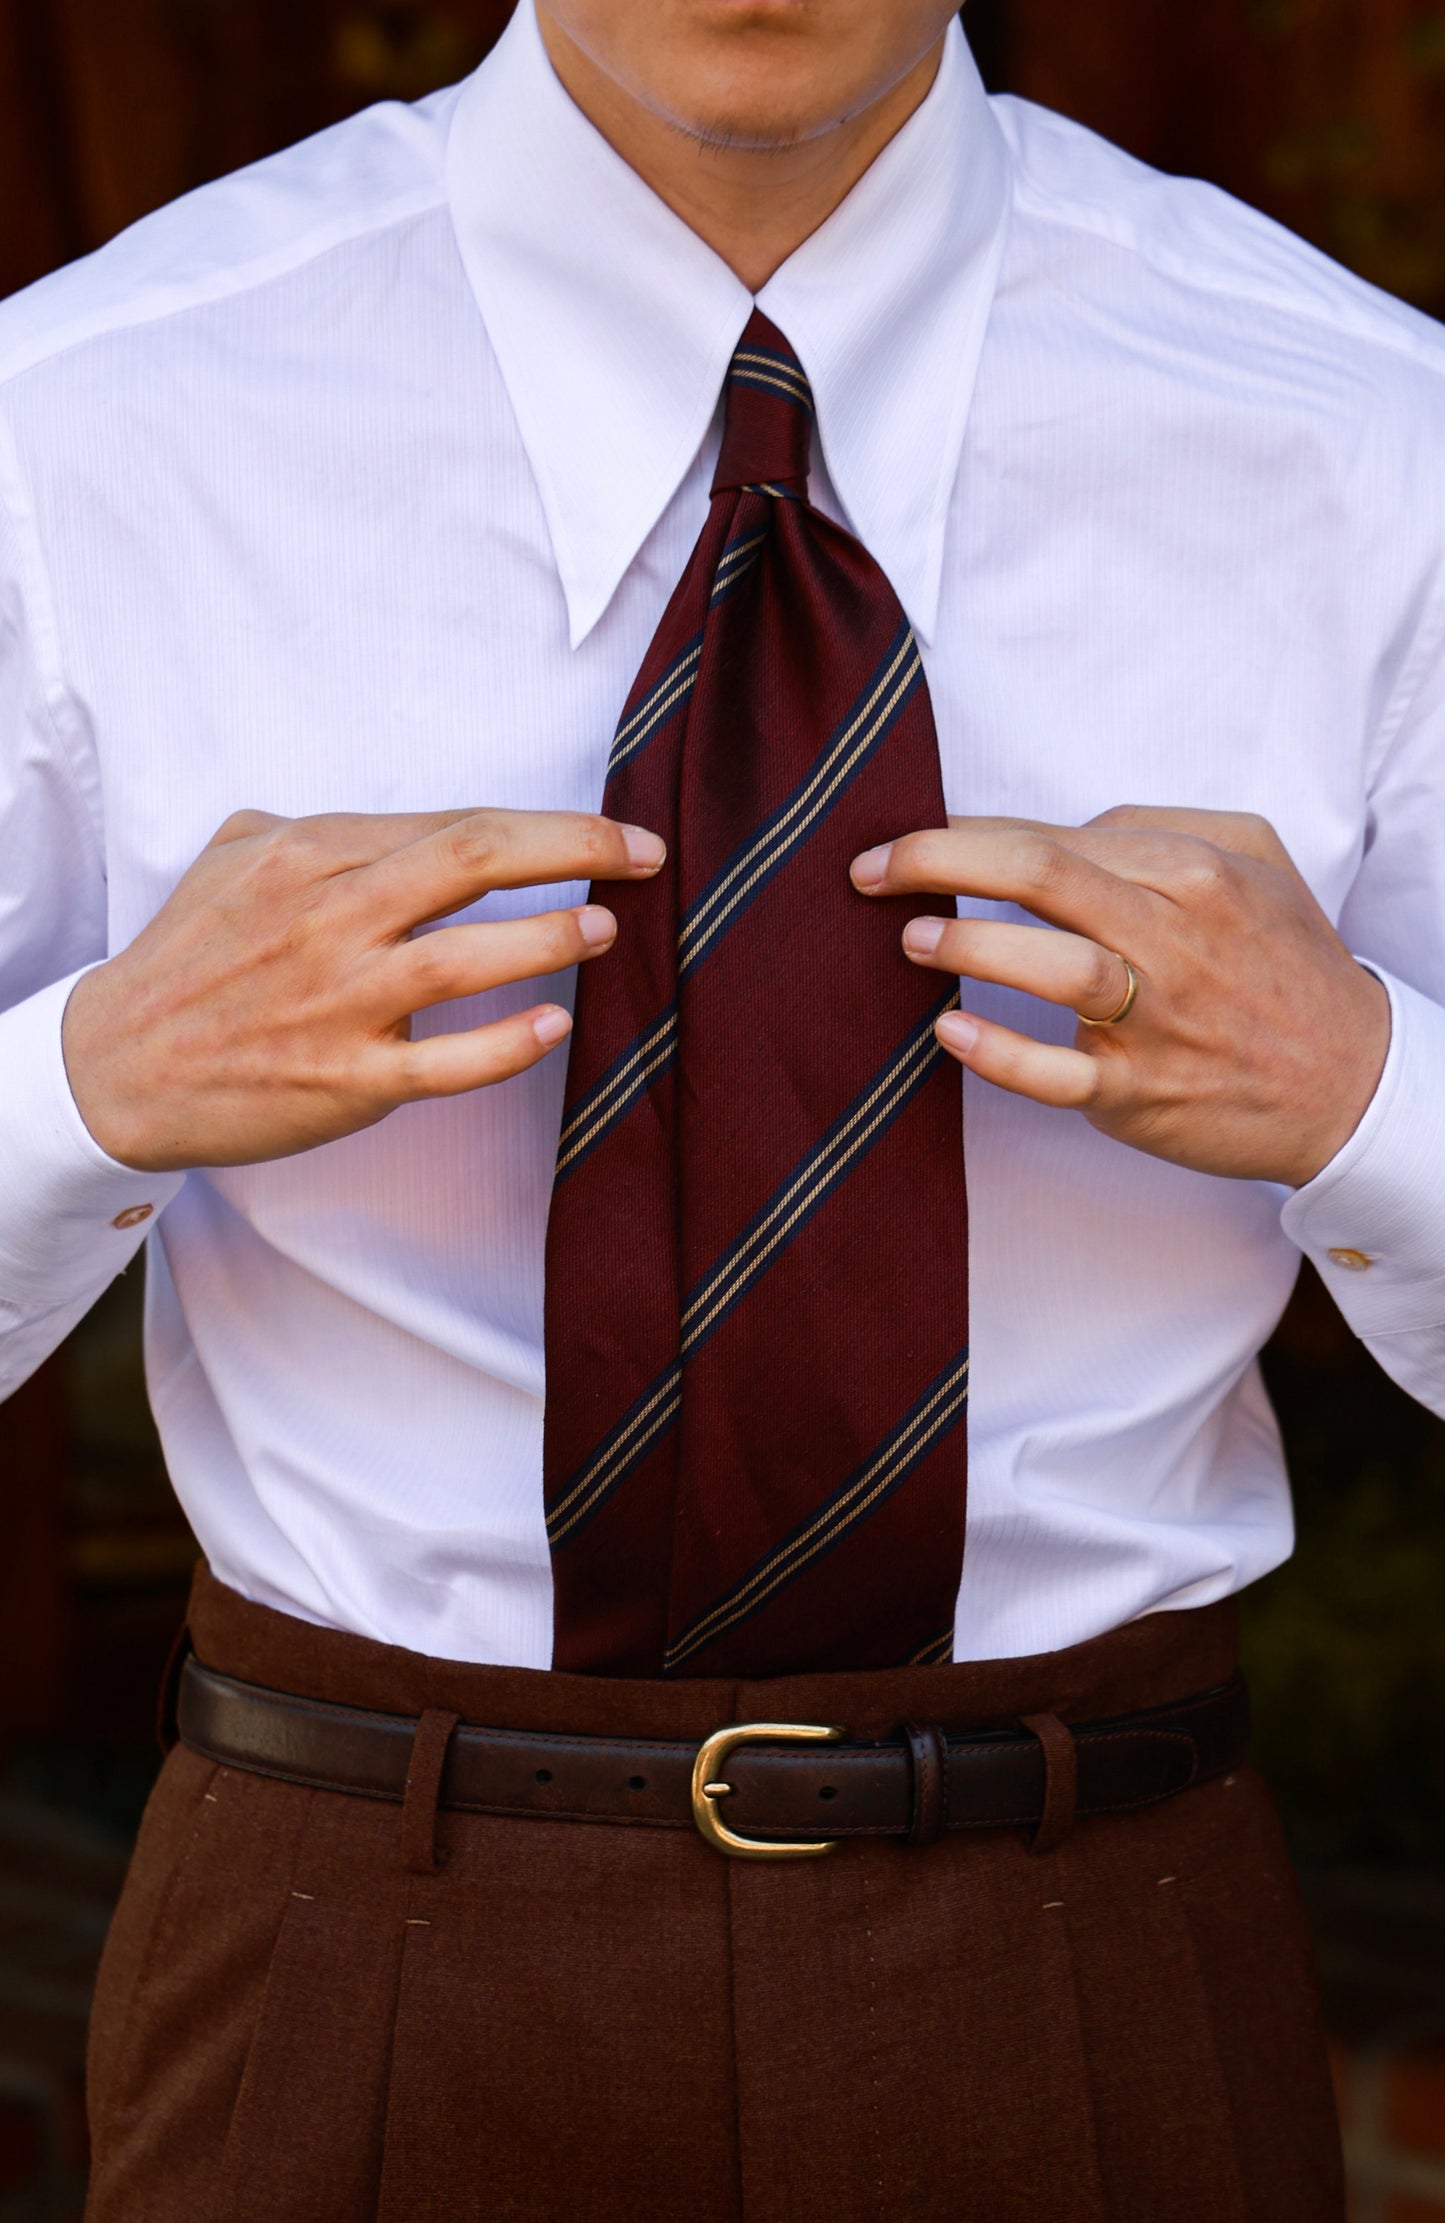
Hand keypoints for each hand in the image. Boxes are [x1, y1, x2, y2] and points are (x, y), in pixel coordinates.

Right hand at [63, 808, 664, 1171]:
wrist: (117, 1067)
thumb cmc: (188, 958)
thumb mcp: (234, 857)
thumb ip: (321, 831)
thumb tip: (399, 827)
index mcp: (312, 855)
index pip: (456, 824)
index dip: (551, 826)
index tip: (618, 836)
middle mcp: (330, 917)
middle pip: (474, 859)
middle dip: (577, 849)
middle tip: (645, 854)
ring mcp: (339, 1001)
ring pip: (468, 957)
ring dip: (552, 937)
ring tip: (606, 928)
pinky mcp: (344, 1079)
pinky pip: (444, 1062)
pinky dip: (506, 1043)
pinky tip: (553, 1026)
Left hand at [851, 806, 1390, 1187]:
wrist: (1353, 1081)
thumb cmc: (1286, 961)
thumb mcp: (1253, 860)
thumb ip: (1157, 828)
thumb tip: (1064, 830)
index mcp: (1194, 872)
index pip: (1052, 836)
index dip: (962, 834)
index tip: (900, 842)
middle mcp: (1175, 939)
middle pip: (1041, 874)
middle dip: (938, 860)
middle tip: (870, 871)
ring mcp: (1158, 1021)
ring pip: (1054, 967)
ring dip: (968, 945)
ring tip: (910, 937)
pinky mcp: (1142, 1093)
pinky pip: (1059, 1073)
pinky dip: (999, 1052)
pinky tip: (949, 1031)